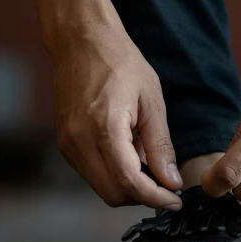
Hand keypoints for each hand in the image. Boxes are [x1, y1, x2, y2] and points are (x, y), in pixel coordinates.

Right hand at [52, 18, 182, 208]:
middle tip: (167, 184)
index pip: (130, 182)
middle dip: (143, 196)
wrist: (83, 41)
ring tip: (148, 158)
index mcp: (104, 128)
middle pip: (112, 194)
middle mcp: (79, 141)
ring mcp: (68, 144)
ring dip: (128, 185)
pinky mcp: (65, 142)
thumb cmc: (120, 62)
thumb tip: (171, 181)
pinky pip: (91, 172)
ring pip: (101, 187)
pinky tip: (130, 151)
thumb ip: (160, 144)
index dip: (156, 198)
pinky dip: (114, 172)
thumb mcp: (152, 100)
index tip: (175, 200)